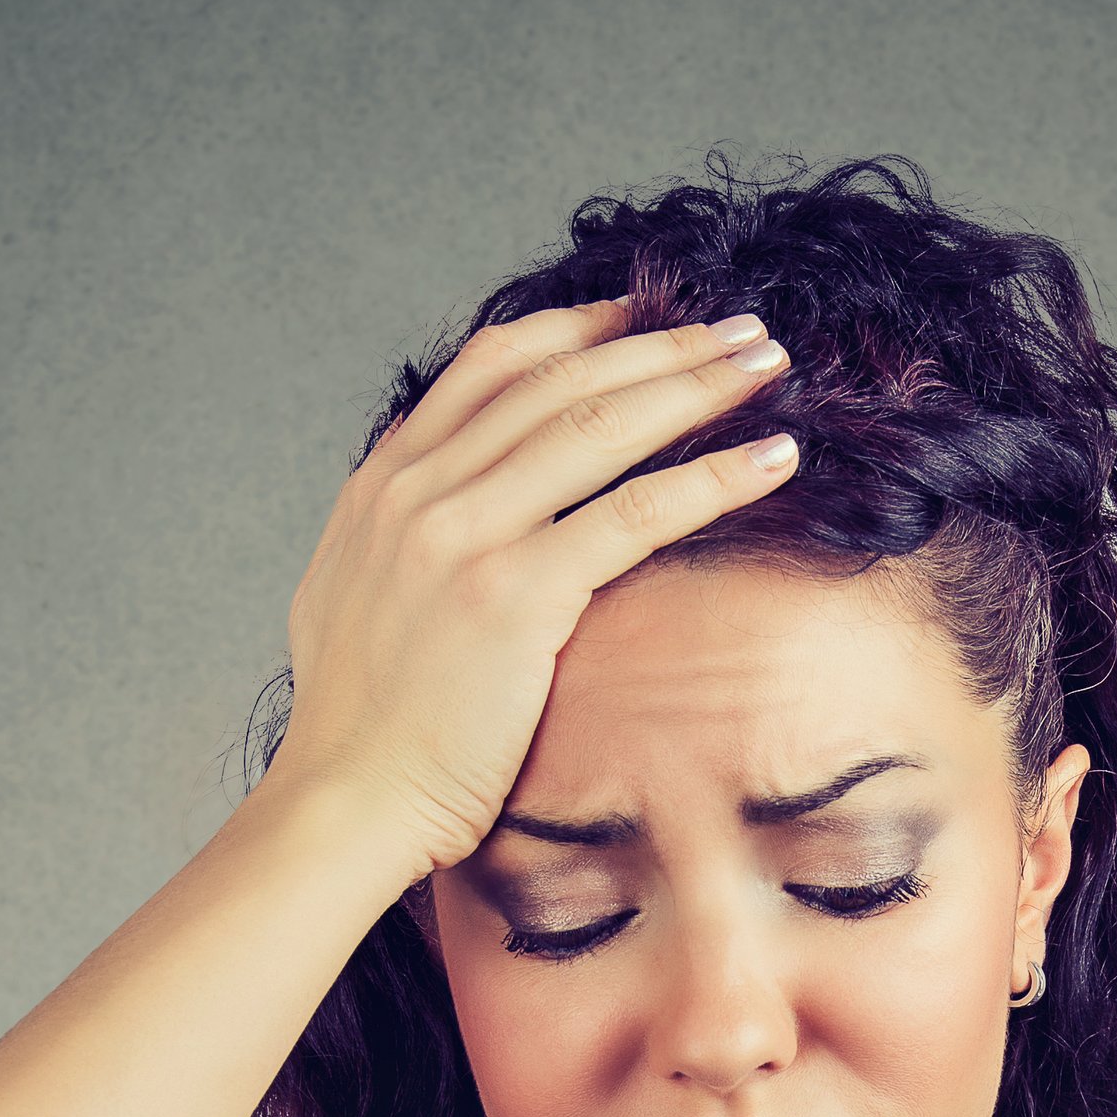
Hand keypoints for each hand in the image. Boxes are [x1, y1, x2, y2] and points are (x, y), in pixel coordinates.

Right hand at [265, 297, 798, 882]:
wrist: (343, 803)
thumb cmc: (361, 731)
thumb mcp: (352, 600)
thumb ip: (397, 539)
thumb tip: (435, 510)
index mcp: (384, 485)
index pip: (492, 368)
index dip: (579, 328)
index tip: (643, 314)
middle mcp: (420, 491)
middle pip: (561, 382)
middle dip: (660, 344)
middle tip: (737, 327)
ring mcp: (465, 536)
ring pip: (602, 426)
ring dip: (697, 385)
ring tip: (768, 364)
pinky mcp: (515, 594)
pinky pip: (636, 513)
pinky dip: (714, 476)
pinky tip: (773, 457)